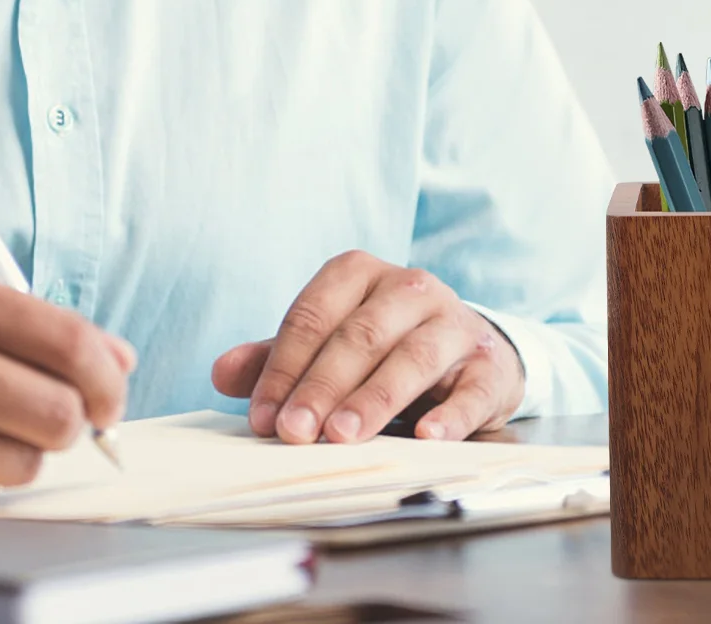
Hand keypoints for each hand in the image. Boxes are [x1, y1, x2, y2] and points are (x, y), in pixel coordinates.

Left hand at [211, 251, 524, 444]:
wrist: (468, 350)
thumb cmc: (383, 345)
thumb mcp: (327, 343)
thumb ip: (276, 358)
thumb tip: (221, 372)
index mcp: (361, 274)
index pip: (314, 313)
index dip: (285, 366)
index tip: (262, 416)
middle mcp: (410, 288)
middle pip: (361, 334)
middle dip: (323, 386)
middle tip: (294, 432)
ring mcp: (454, 322)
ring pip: (412, 355)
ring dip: (375, 398)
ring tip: (342, 436)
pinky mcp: (489, 364)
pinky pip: (471, 388)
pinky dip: (450, 414)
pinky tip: (426, 437)